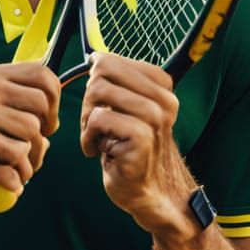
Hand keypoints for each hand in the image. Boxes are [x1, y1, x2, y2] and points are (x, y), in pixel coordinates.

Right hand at [0, 62, 60, 214]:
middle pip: (42, 101)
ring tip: (17, 168)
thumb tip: (53, 116)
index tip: (47, 122)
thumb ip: (12, 108)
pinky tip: (3, 177)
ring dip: (33, 157)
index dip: (53, 99)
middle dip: (46, 131)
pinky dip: (18, 172)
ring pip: (33, 130)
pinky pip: (19, 154)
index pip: (40, 73)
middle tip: (34, 149)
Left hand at [79, 53, 192, 233]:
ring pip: (98, 93)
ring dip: (87, 120)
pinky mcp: (141, 138)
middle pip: (101, 74)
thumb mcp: (126, 108)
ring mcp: (155, 119)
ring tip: (98, 138)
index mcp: (162, 85)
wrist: (149, 191)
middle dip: (88, 100)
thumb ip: (116, 81)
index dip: (95, 85)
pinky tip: (99, 152)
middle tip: (96, 125)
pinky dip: (88, 138)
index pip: (110, 60)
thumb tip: (96, 57)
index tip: (104, 108)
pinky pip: (98, 120)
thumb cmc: (129, 148)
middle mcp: (163, 99)